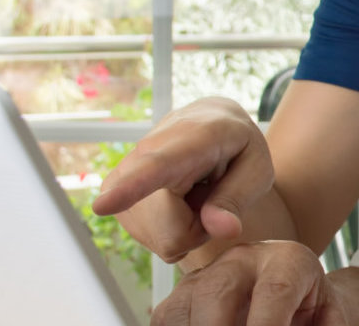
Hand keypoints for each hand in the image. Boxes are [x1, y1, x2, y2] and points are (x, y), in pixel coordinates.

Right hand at [93, 97, 274, 263]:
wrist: (210, 121)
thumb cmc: (238, 146)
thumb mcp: (257, 168)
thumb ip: (237, 197)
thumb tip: (220, 229)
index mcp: (193, 136)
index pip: (158, 166)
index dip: (131, 188)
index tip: (102, 206)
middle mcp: (150, 149)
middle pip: (167, 226)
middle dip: (199, 229)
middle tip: (215, 201)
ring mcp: (125, 171)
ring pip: (158, 236)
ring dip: (185, 229)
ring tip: (197, 197)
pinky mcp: (113, 189)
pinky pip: (148, 236)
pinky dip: (169, 231)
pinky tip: (177, 204)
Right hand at [151, 241, 347, 325]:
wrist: (300, 302)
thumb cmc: (314, 315)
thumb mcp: (328, 323)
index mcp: (289, 261)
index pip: (274, 292)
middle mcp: (242, 260)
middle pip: (216, 293)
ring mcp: (206, 274)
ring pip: (181, 308)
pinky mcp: (181, 296)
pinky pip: (164, 320)